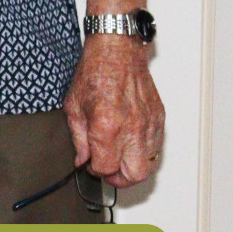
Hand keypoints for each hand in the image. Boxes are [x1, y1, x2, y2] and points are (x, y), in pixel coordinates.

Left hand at [64, 35, 163, 187]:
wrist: (117, 52)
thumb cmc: (94, 73)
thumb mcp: (73, 106)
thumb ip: (78, 138)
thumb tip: (82, 160)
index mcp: (107, 126)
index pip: (105, 167)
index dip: (95, 170)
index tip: (90, 164)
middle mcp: (131, 129)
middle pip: (134, 174)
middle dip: (119, 179)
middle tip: (108, 172)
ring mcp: (149, 125)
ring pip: (149, 164)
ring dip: (133, 167)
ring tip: (119, 160)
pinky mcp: (159, 120)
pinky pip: (156, 148)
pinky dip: (143, 153)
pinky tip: (130, 145)